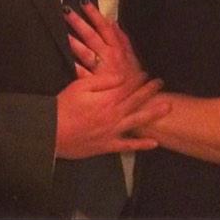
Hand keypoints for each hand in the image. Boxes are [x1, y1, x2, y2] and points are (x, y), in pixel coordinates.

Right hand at [55, 70, 169, 157]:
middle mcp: (114, 115)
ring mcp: (113, 132)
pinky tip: (154, 144)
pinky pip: (128, 146)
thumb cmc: (64, 106)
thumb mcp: (81, 86)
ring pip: (137, 121)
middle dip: (149, 91)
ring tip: (167, 107)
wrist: (52, 133)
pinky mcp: (108, 146)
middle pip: (136, 101)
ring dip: (153, 114)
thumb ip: (102, 81)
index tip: (147, 73)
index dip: (138, 79)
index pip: (128, 87)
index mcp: (107, 99)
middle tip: (161, 83)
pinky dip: (141, 145)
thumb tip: (121, 77)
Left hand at [64, 1, 144, 84]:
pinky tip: (65, 60)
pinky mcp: (95, 84)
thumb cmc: (134, 78)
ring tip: (61, 31)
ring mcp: (101, 70)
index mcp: (118, 48)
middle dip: (79, 22)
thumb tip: (113, 22)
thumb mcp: (132, 56)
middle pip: (91, 36)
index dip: (94, 14)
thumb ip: (123, 39)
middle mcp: (109, 56)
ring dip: (73, 41)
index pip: (104, 27)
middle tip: (66, 11)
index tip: (83, 2)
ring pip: (85, 52)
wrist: (139, 102)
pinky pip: (82, 73)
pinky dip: (74, 66)